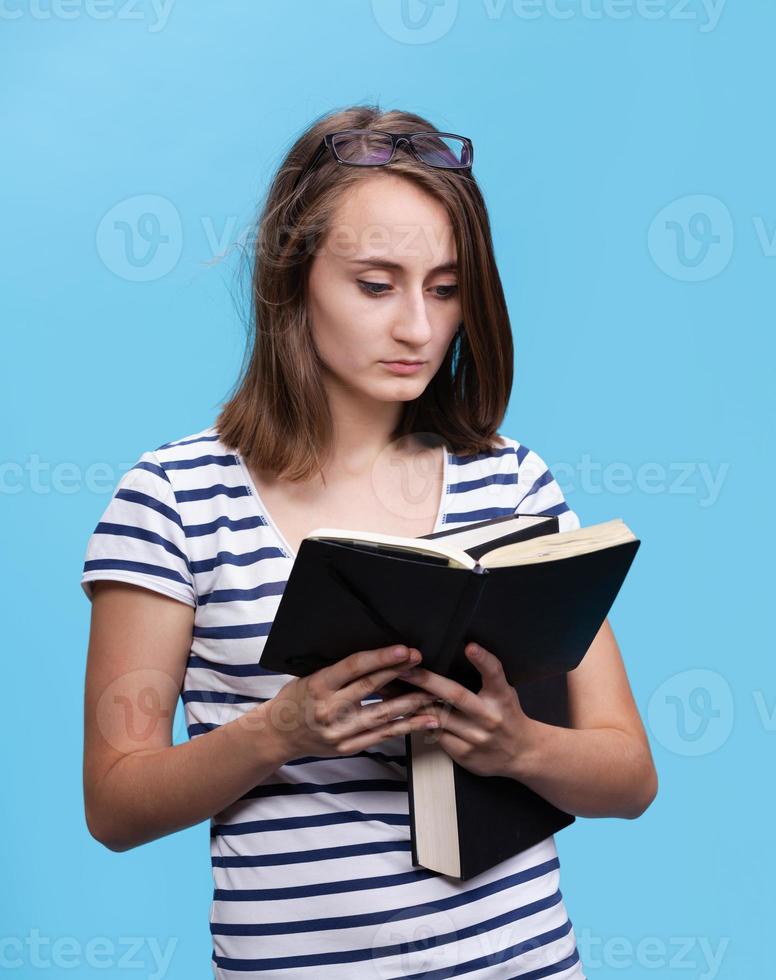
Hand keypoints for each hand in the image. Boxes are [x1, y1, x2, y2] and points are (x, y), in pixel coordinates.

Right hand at [269, 645, 438, 759]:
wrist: (278, 734)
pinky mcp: (348, 747)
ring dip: (411, 703)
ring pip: (383, 714)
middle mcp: (328, 709)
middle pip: (371, 688)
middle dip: (401, 673)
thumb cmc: (296, 698)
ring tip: (433, 692)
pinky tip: (425, 720)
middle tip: (423, 663)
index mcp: (318, 685)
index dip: (381, 657)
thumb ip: (338, 670)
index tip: (404, 650)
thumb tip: (375, 654)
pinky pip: (383, 735)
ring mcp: (339, 731)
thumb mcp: (309, 676)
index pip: (354, 667)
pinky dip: (407, 727)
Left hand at [397, 643, 537, 777]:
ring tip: (391, 690)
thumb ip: (487, 676)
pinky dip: (419, 722)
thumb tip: (461, 650)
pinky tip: (402, 713)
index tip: (470, 647)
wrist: (521, 754)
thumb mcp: (504, 692)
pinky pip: (436, 735)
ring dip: (413, 703)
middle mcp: (489, 716)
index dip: (483, 660)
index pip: (494, 674)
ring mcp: (476, 737)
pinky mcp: (463, 753)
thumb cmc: (507, 715)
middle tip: (404, 668)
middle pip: (456, 696)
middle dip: (428, 681)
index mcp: (501, 697)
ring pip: (439, 717)